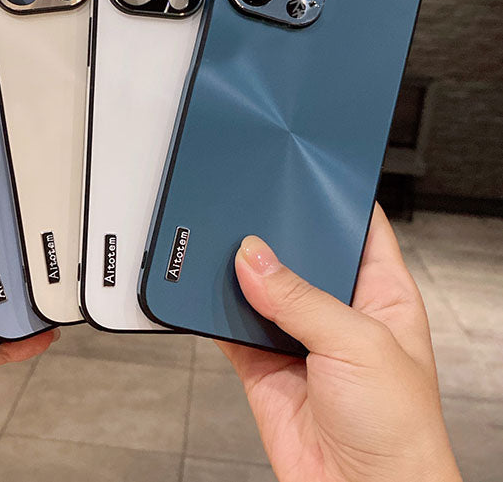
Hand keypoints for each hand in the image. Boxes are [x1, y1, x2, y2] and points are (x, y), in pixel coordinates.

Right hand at [220, 204, 461, 481]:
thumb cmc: (399, 432)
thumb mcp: (359, 346)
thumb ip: (301, 297)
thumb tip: (253, 258)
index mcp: (380, 294)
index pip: (359, 227)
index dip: (335, 198)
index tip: (305, 169)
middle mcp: (338, 311)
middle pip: (299, 252)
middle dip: (273, 233)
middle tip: (248, 209)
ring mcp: (298, 337)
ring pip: (259, 287)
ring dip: (237, 272)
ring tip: (218, 246)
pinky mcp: (263, 364)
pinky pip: (230, 326)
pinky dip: (212, 310)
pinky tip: (203, 291)